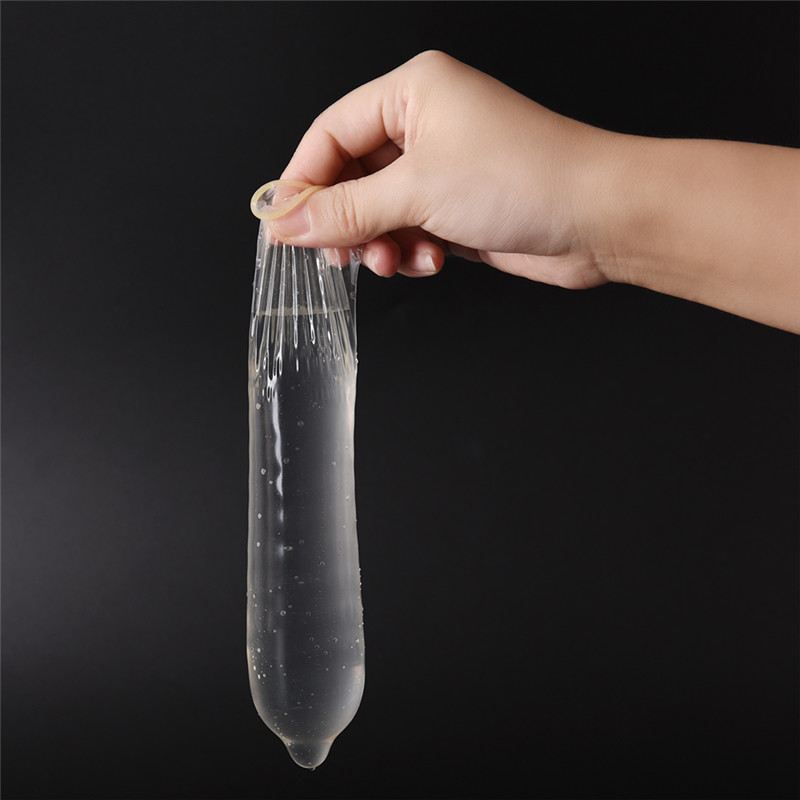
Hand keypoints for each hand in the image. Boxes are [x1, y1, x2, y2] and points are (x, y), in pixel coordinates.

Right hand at [267, 50, 613, 288]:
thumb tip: (288, 223)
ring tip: (395, 261)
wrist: (598, 218)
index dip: (302, 182)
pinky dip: (413, 252)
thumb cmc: (526, 177)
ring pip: (380, 211)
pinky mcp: (459, 208)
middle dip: (347, 223)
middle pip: (352, 177)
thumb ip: (344, 210)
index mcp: (412, 93)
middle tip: (340, 256)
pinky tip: (433, 260)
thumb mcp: (417, 191)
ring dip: (382, 244)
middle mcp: (427, 125)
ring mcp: (444, 169)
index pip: (330, 134)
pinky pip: (411, 232)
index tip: (283, 226)